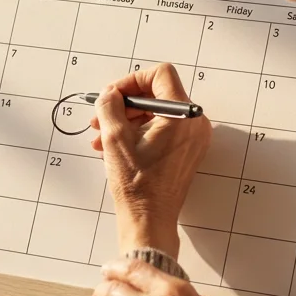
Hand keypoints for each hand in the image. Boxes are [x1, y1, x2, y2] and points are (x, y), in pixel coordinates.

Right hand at [92, 63, 210, 256]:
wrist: (149, 221)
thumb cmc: (138, 186)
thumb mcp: (115, 139)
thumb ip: (109, 106)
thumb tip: (109, 94)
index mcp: (182, 116)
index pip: (160, 75)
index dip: (132, 80)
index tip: (114, 95)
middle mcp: (194, 124)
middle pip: (157, 94)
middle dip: (125, 104)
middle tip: (101, 117)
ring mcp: (192, 139)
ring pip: (156, 113)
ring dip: (126, 121)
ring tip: (102, 138)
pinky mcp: (186, 151)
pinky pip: (161, 129)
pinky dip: (137, 133)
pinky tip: (114, 147)